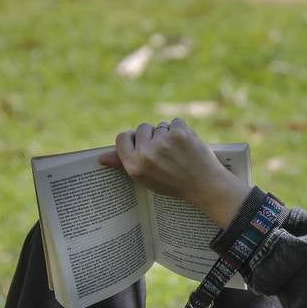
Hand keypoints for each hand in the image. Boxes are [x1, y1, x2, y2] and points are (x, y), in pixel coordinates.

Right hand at [100, 119, 248, 225]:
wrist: (205, 186)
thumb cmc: (174, 183)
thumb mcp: (146, 178)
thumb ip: (125, 164)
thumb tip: (101, 158)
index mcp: (134, 166)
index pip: (122, 137)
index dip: (133, 139)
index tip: (143, 145)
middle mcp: (145, 154)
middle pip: (141, 128)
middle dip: (152, 136)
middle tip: (165, 154)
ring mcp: (162, 142)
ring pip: (159, 125)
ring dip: (167, 133)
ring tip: (177, 152)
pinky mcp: (178, 133)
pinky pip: (174, 121)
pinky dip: (181, 130)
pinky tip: (186, 145)